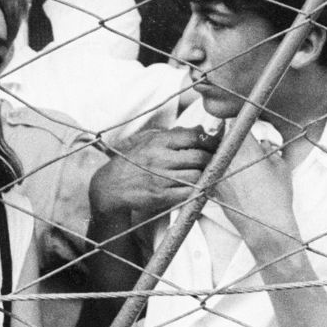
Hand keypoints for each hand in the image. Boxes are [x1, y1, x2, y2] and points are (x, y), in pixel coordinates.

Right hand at [90, 126, 215, 221]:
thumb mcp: (147, 139)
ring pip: (197, 177)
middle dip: (211, 159)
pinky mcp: (160, 197)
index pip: (193, 136)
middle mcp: (160, 158)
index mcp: (158, 141)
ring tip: (207, 174)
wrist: (110, 186)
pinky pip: (188, 194)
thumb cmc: (132, 160)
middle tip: (214, 160)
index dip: (210, 140)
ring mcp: (161, 179)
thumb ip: (174, 133)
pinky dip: (197, 192)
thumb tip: (200, 129)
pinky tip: (198, 188)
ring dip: (206, 176)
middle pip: (199, 157)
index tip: (216, 144)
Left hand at [213, 130, 297, 241]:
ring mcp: (218, 172)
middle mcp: (228, 157)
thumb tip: (261, 143)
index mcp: (246, 147)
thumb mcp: (280, 166)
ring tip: (233, 159)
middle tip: (236, 139)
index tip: (240, 120)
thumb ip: (268, 149)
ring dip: (221, 152)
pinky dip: (218, 170)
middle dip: (228, 136)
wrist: (265, 226)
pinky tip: (229, 176)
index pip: (235, 122)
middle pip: (221, 136)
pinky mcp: (212, 187)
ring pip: (214, 153)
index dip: (237, 120)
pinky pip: (212, 171)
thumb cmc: (277, 196)